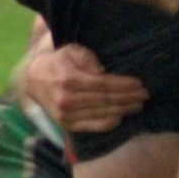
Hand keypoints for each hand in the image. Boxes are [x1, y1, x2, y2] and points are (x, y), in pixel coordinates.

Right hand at [21, 43, 147, 134]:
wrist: (34, 79)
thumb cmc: (59, 61)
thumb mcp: (72, 50)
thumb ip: (87, 59)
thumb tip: (103, 72)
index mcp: (69, 80)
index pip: (104, 85)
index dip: (124, 85)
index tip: (139, 84)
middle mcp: (67, 100)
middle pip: (106, 100)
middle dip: (128, 98)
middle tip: (145, 95)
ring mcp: (66, 115)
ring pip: (101, 114)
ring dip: (123, 110)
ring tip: (138, 105)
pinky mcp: (66, 125)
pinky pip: (91, 127)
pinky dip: (107, 124)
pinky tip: (120, 118)